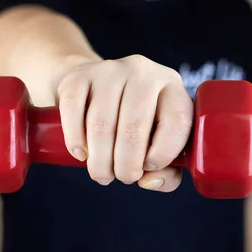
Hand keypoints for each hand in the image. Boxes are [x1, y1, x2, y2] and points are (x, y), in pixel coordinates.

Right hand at [56, 54, 192, 191]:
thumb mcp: (158, 140)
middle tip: (122, 177)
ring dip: (100, 161)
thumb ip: (167, 169)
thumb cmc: (132, 120)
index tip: (149, 168)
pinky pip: (74, 111)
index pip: (178, 120)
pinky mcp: (78, 76)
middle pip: (134, 127)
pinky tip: (81, 154)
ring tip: (102, 173)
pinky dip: (75, 140)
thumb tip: (150, 181)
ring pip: (101, 124)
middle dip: (126, 166)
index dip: (165, 153)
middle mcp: (143, 72)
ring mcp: (109, 70)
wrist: (92, 87)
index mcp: (171, 85)